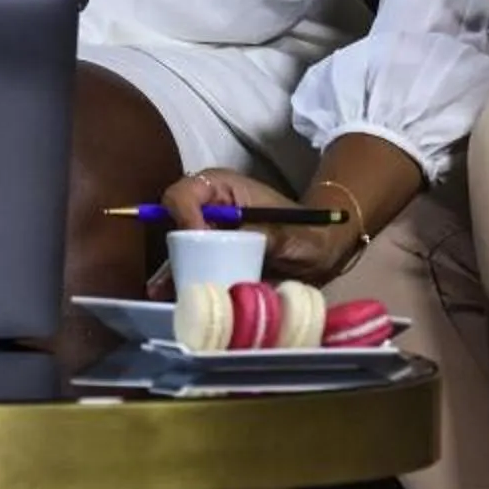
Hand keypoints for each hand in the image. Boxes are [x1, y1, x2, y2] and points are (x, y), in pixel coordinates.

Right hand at [159, 170, 357, 285]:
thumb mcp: (283, 233)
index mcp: (223, 188)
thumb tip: (219, 243)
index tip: (197, 242)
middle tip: (181, 279)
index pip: (184, 193)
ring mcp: (209, 235)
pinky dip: (183, 284)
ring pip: (179, 251)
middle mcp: (209, 208)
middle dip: (175, 251)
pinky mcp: (212, 260)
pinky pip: (191, 269)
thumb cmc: (306, 232)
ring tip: (168, 294)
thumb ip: (252, 233)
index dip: (184, 215)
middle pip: (175, 224)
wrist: (320, 254)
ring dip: (174, 272)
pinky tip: (175, 299)